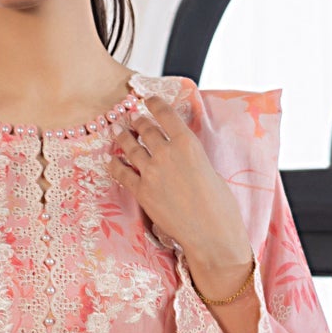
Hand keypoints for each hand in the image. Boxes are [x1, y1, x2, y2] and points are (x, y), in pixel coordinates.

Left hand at [107, 87, 253, 298]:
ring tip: (118, 131)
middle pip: (144, 128)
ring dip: (122, 136)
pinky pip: (121, 172)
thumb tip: (177, 148)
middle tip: (133, 118)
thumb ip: (189, 154)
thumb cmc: (219, 204)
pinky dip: (115, 164)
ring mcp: (151, 172)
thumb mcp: (209, 167)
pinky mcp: (141, 192)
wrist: (211, 233)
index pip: (165, 113)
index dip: (154, 103)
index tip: (148, 99)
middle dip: (137, 121)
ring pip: (129, 146)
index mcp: (188, 143)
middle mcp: (166, 153)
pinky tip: (112, 160)